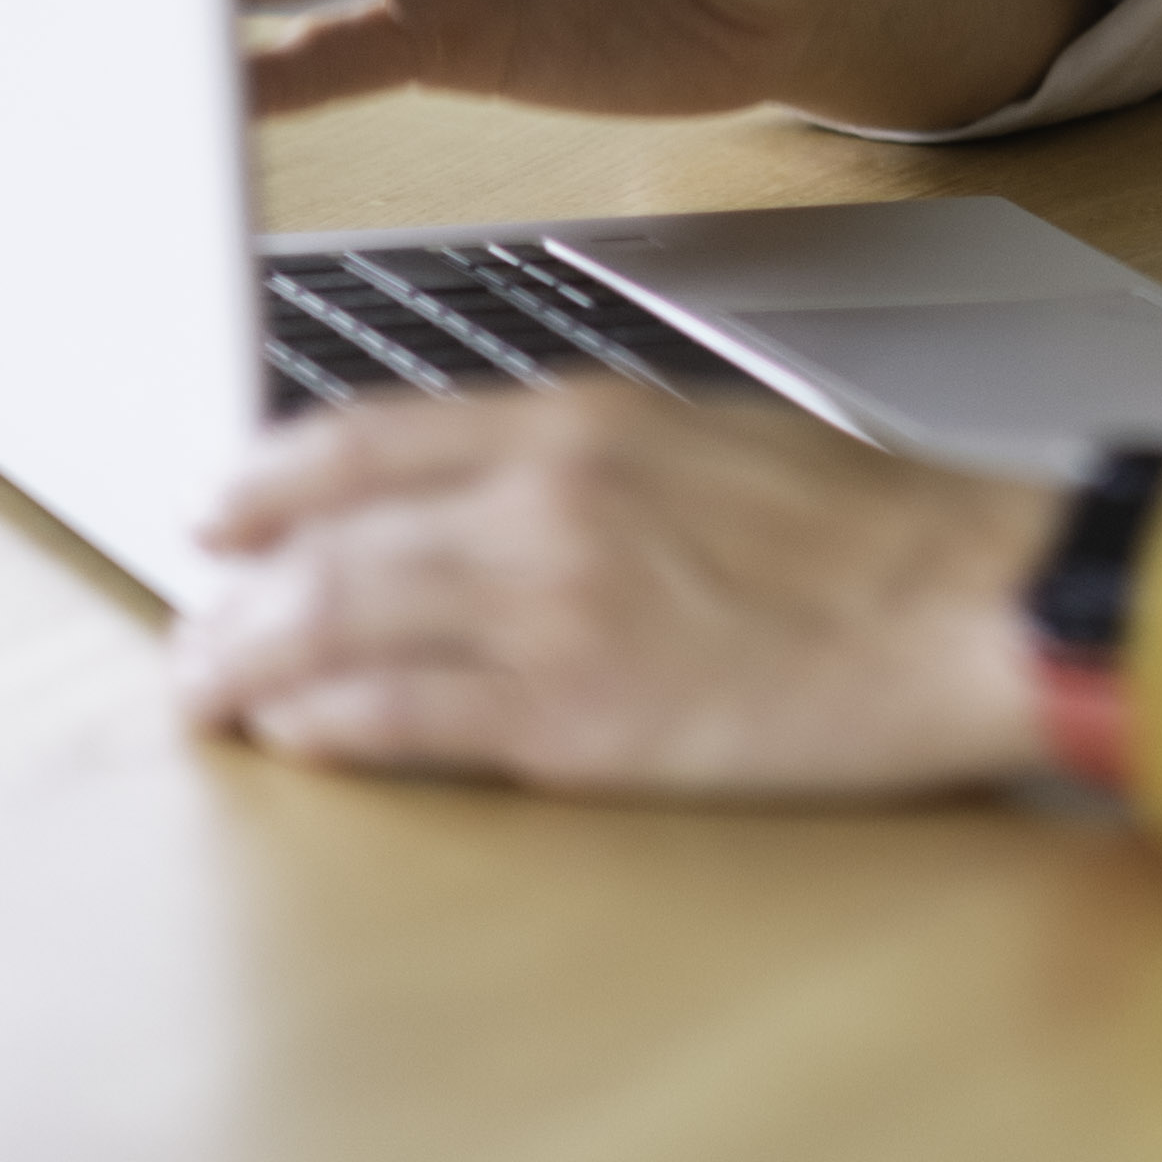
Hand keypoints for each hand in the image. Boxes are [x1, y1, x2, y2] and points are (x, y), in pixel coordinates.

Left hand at [174, 382, 1056, 801]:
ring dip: (252, 667)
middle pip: (329, 540)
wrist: (967, 600)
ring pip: (340, 630)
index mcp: (587, 422)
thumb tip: (493, 495)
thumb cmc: (870, 530)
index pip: (373, 437)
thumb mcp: (715, 440)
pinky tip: (304, 740)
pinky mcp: (579, 719)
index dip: (274, 478)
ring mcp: (555, 609)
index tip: (222, 509)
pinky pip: (407, 724)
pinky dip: (334, 731)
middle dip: (234, 592)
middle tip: (194, 631)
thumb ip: (596, 461)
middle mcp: (549, 501)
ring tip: (214, 695)